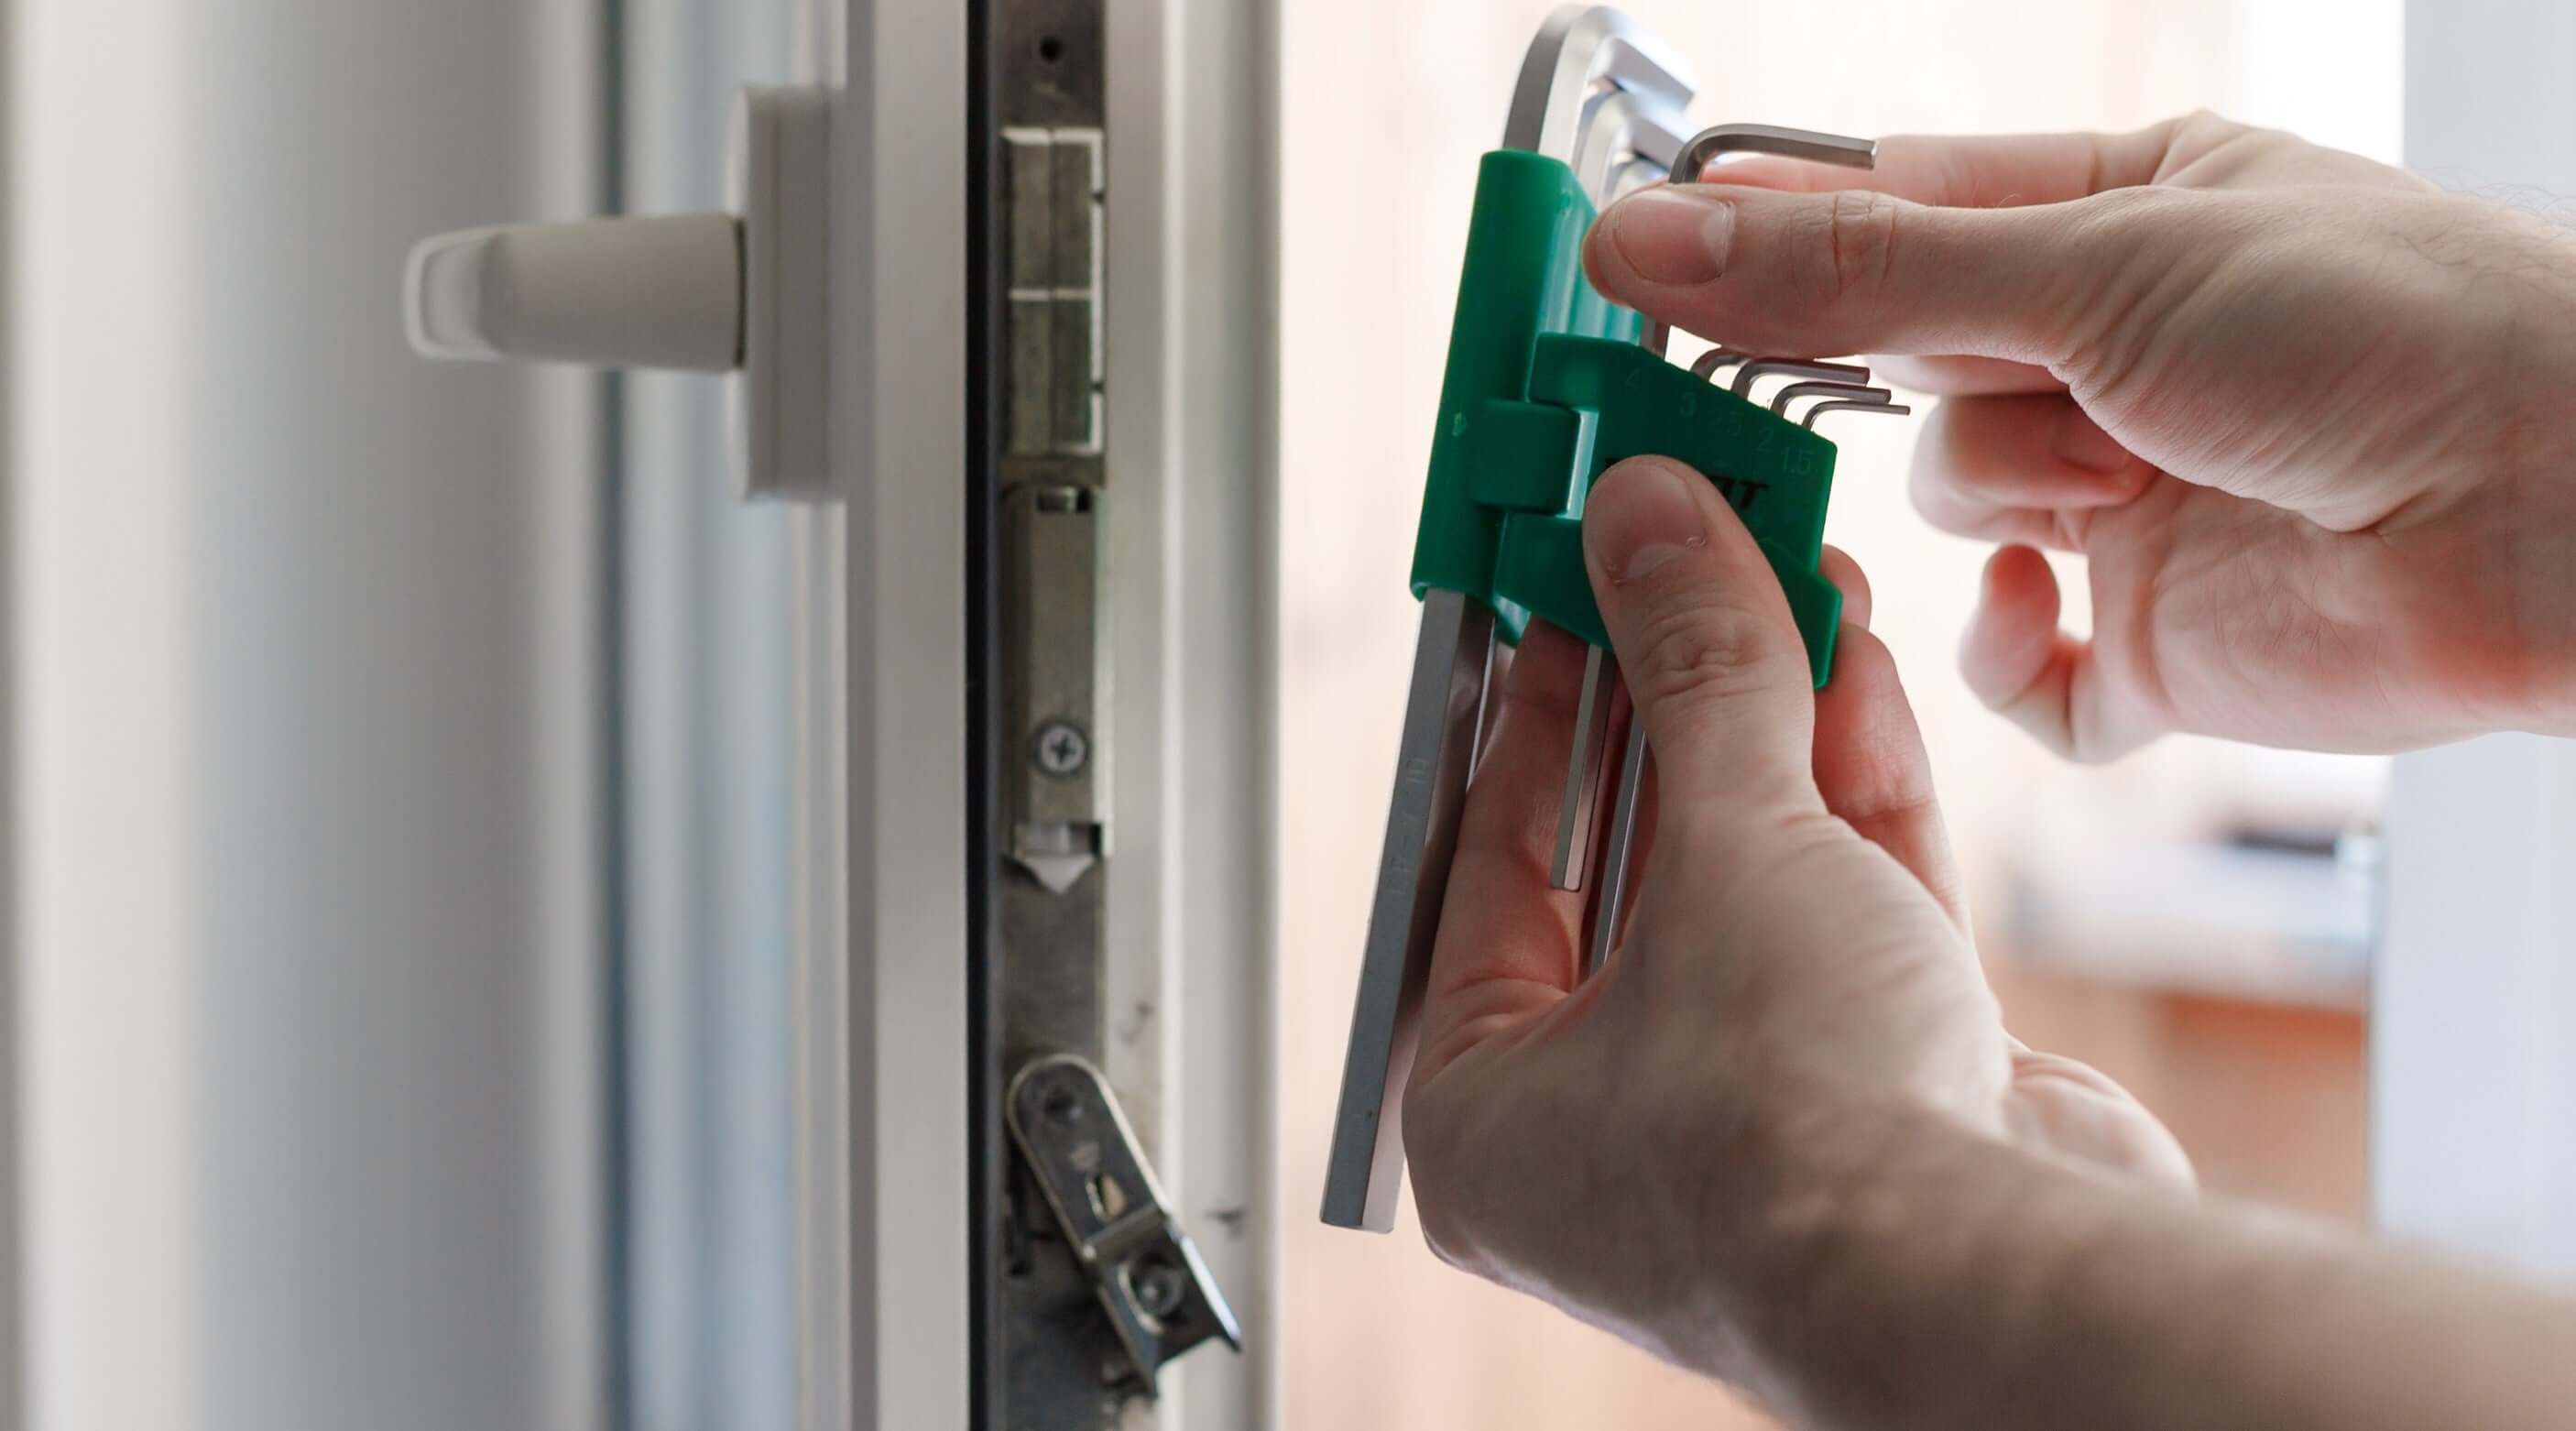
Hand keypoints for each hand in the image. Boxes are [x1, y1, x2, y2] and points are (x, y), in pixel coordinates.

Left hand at [1399, 458, 2188, 1383]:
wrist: (1999, 1282)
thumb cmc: (1800, 1138)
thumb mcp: (1727, 849)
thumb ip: (1694, 674)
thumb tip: (1647, 524)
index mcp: (1489, 1111)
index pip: (1488, 863)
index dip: (1534, 709)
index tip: (1562, 595)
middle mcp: (1611, 1122)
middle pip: (1629, 861)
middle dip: (1675, 699)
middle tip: (1683, 565)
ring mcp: (1758, 1112)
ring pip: (1753, 877)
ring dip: (1779, 723)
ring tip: (1787, 573)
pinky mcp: (1890, 1096)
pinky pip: (1850, 916)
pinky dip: (1857, 796)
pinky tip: (1858, 669)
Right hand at [1581, 112, 2575, 758]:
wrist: (2563, 514)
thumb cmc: (2390, 333)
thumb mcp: (2092, 265)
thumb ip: (1855, 275)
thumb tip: (1651, 241)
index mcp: (2118, 213)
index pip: (1891, 216)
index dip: (1769, 248)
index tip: (1636, 272)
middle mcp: (2115, 356)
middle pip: (1903, 375)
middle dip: (1909, 388)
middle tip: (1889, 383)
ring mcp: (2133, 502)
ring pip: (1951, 509)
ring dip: (2014, 498)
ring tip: (2124, 478)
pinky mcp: (2159, 641)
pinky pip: (2025, 673)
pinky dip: (2019, 657)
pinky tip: (2055, 610)